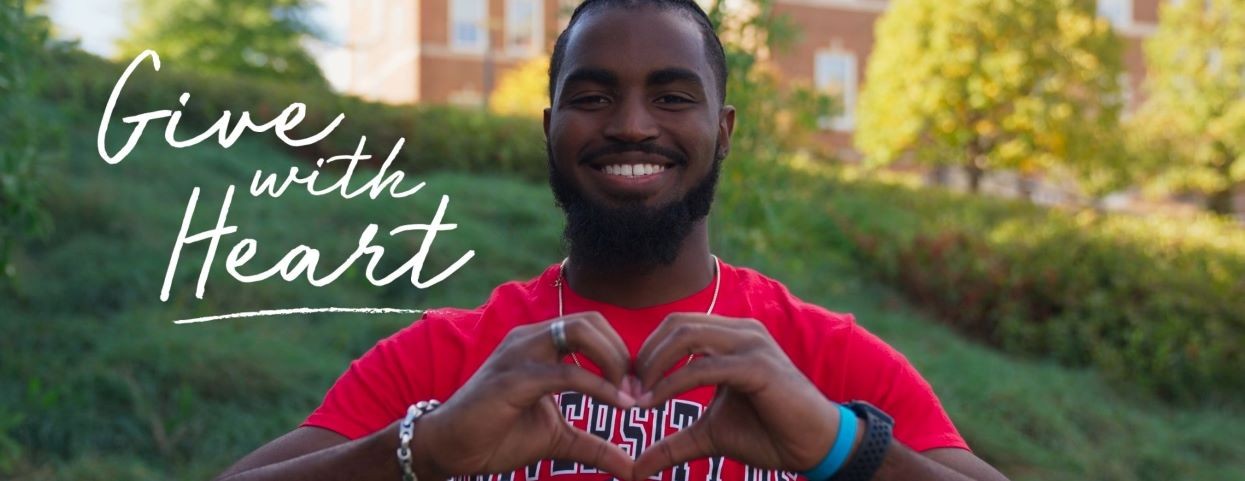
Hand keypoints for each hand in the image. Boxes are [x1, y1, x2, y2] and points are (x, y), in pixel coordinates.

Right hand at [410, 312, 637, 480]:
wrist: (448, 449)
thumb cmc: (496, 436)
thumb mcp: (558, 440)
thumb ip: (595, 446)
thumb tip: (633, 468)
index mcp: (539, 344)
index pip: (593, 327)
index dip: (621, 353)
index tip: (638, 390)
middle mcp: (529, 339)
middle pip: (591, 321)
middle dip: (622, 352)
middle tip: (637, 390)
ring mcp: (519, 354)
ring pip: (580, 332)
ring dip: (614, 361)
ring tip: (629, 396)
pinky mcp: (514, 379)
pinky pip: (567, 373)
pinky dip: (599, 386)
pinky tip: (619, 405)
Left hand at [631, 314, 842, 479]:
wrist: (815, 447)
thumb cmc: (769, 434)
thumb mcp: (709, 436)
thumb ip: (674, 444)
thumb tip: (637, 467)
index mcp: (731, 337)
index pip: (675, 327)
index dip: (647, 353)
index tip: (628, 389)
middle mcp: (741, 332)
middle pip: (675, 324)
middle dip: (645, 357)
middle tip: (627, 391)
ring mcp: (751, 344)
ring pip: (686, 337)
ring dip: (654, 366)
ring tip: (639, 397)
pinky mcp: (757, 366)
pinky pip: (703, 368)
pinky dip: (673, 384)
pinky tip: (655, 403)